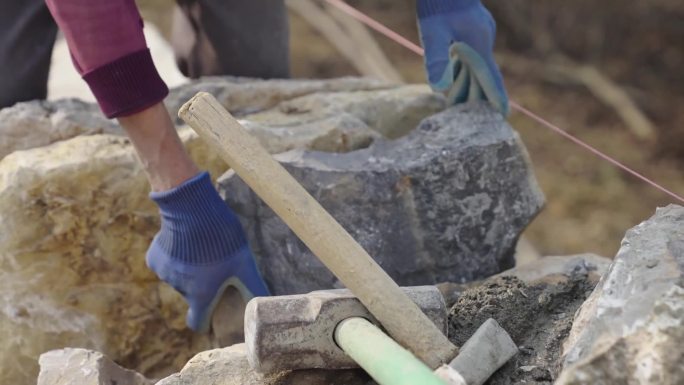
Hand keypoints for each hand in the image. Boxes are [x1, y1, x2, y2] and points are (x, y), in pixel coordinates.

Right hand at [145, 171, 269, 331]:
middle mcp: (179, 289)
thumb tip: (269, 302)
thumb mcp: (245, 264)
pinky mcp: (154, 257)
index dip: (205, 320)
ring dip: (189, 269)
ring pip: (179, 277)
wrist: (192, 210)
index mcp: (200, 296)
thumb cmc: (222, 240)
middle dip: (202, 287)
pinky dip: (175, 257)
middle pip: (192, 296)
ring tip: (203, 250)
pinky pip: (166, 263)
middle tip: (216, 268)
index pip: (197, 322)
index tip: (213, 313)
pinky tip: (186, 242)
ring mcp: (164, 273)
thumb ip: (254, 287)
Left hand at [417, 0, 508, 114]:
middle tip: (478, 118)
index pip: (490, 78)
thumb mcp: (433, 34)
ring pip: (476, 65)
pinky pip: (471, 55)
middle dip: (480, 95)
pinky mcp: (472, 29)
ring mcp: (479, 34)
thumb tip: (439, 89)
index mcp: (478, 45)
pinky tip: (457, 78)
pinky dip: (465, 69)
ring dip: (470, 84)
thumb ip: (437, 60)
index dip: (496, 97)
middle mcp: (482, 41)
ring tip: (462, 104)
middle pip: (484, 75)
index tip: (503, 115)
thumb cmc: (437, 6)